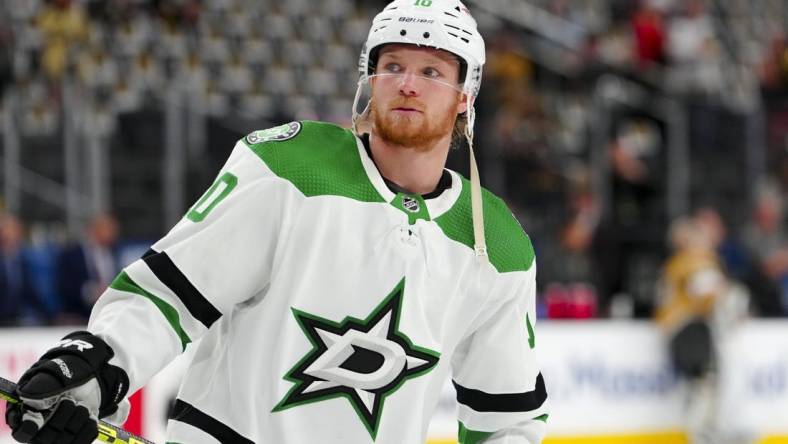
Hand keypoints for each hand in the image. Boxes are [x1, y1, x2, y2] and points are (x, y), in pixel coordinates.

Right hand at [5, 332, 129, 443]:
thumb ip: (36, 389)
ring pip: (66, 441)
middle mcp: (40, 431)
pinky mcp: (75, 438)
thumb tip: (29, 401)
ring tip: (81, 404)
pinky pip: (82, 442)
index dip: (30, 427)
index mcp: (25, 416)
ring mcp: (58, 437)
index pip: (23, 432)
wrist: (83, 378)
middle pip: (47, 439)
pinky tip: (90, 415)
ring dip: (78, 420)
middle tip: (69, 400)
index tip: (39, 418)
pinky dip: (89, 428)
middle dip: (61, 417)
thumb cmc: (61, 377)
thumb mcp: (48, 377)